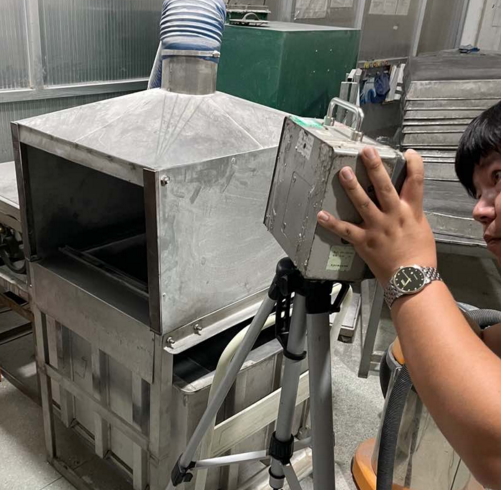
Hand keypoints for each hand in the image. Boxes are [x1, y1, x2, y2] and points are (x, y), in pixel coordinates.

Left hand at [317, 147, 436, 284]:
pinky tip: (321, 214)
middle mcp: (393, 216)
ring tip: (344, 172)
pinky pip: (345, 230)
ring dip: (352, 187)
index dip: (414, 165)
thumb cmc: (419, 255)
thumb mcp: (421, 227)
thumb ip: (410, 211)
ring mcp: (377, 228)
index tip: (408, 153)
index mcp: (410, 211)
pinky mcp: (364, 241)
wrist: (412, 279)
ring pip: (363, 203)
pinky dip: (332, 223)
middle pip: (385, 187)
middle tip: (366, 151)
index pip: (416, 183)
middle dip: (375, 168)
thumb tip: (403, 200)